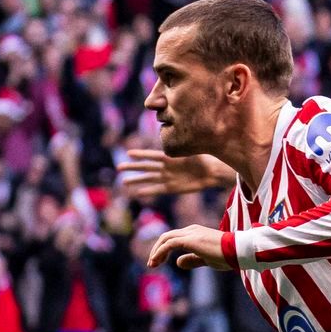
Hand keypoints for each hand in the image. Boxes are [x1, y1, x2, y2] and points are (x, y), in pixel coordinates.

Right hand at [118, 149, 234, 197]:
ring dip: (136, 180)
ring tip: (124, 182)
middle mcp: (166, 167)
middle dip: (132, 167)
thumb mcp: (190, 151)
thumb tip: (175, 138)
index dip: (140, 155)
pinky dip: (147, 191)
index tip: (128, 153)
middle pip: (146, 167)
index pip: (151, 155)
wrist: (211, 172)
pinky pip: (157, 189)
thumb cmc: (202, 158)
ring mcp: (168, 178)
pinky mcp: (172, 188)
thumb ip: (180, 147)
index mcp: (169, 157)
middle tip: (119, 167)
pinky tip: (137, 193)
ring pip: (148, 179)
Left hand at [147, 225, 231, 270]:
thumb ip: (192, 260)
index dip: (163, 250)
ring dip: (156, 251)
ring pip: (166, 239)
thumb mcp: (206, 259)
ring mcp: (190, 233)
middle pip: (166, 237)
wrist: (239, 251)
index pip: (174, 238)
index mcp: (195, 233)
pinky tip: (157, 261)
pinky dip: (160, 252)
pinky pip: (169, 244)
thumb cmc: (227, 255)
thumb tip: (177, 262)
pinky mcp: (190, 240)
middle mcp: (191, 230)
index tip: (158, 262)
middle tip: (151, 264)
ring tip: (152, 265)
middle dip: (156, 250)